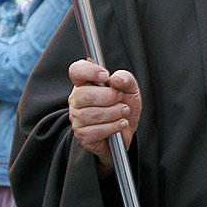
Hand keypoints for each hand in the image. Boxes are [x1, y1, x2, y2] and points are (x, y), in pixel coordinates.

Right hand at [68, 61, 141, 175]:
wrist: (125, 131)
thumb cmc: (124, 105)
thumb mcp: (130, 88)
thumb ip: (126, 78)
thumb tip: (116, 79)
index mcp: (85, 82)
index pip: (76, 71)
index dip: (89, 71)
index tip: (105, 76)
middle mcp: (77, 99)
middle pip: (85, 95)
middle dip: (110, 97)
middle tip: (120, 98)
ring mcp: (77, 118)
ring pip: (93, 114)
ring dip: (115, 113)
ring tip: (123, 112)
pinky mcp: (82, 135)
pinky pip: (97, 131)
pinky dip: (114, 127)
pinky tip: (121, 123)